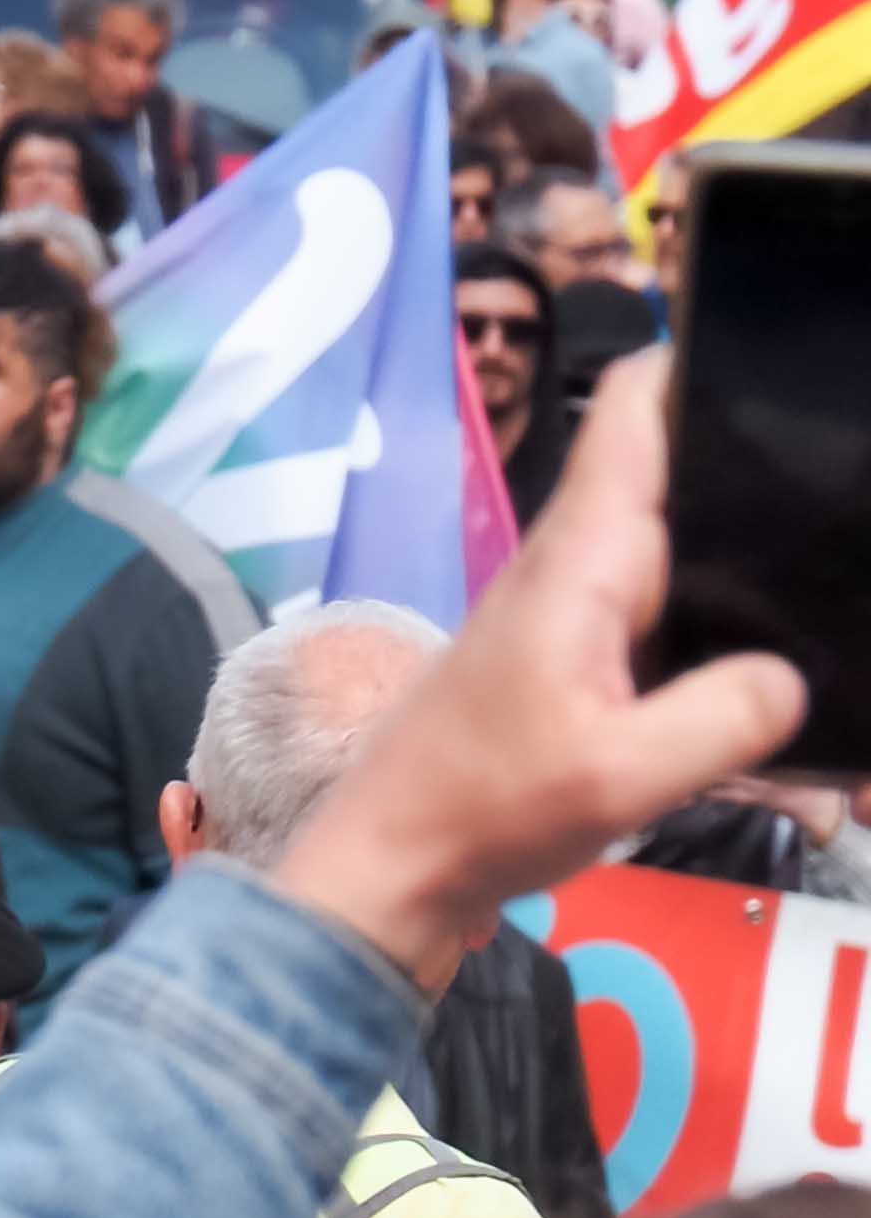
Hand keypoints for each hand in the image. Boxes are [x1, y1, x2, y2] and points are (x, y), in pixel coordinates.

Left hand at [268, 354, 807, 985]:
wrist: (392, 871)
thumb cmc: (486, 810)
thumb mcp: (624, 775)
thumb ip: (723, 719)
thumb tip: (791, 674)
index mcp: (582, 560)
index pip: (634, 413)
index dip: (697, 358)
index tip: (776, 345)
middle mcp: (577, 570)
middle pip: (682, 481)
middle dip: (764, 476)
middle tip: (858, 480)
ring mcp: (576, 621)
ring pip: (688, 562)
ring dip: (755, 574)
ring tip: (846, 570)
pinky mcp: (578, 673)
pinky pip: (671, 637)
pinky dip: (726, 651)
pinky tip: (788, 688)